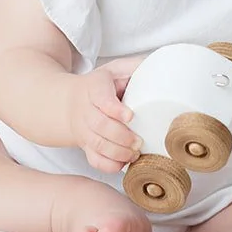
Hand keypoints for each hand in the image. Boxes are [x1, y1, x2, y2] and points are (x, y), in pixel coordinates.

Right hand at [71, 55, 146, 172]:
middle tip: (139, 141)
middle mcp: (85, 110)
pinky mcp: (85, 146)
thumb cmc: (100, 86)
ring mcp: (84, 130)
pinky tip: (123, 163)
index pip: (100, 98)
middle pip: (99, 125)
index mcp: (94, 87)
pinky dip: (109, 165)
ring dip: (117, 152)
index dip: (114, 108)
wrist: (69, 103)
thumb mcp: (114, 69)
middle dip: (121, 136)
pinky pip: (93, 160)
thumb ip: (134, 66)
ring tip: (134, 153)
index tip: (130, 116)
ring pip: (96, 145)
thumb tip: (162, 66)